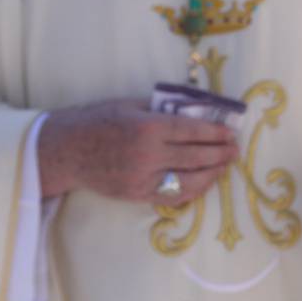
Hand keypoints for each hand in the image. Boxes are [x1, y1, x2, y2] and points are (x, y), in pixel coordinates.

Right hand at [36, 98, 239, 202]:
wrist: (66, 150)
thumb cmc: (97, 120)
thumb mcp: (129, 104)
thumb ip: (161, 109)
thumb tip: (193, 111)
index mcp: (147, 127)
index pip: (192, 130)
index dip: (215, 132)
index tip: (230, 132)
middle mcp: (147, 155)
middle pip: (195, 156)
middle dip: (220, 153)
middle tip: (235, 149)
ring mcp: (142, 179)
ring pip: (188, 180)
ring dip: (212, 173)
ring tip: (225, 166)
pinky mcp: (136, 195)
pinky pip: (171, 195)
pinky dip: (192, 190)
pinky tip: (203, 182)